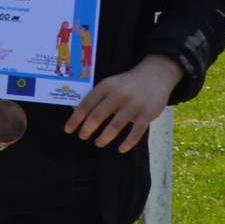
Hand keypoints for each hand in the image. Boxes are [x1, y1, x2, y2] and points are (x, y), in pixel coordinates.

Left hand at [63, 53, 181, 152]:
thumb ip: (95, 96)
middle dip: (87, 129)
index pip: (87, 103)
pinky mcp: (148, 113)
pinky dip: (128, 142)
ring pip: (116, 125)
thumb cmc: (127, 83)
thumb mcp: (110, 84)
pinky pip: (137, 131)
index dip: (76, 118)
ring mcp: (134, 104)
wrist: (156, 74)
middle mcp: (119, 94)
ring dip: (105, 137)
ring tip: (99, 143)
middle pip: (98, 115)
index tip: (68, 130)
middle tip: (83, 136)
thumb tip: (75, 110)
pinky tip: (121, 149)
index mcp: (107, 86)